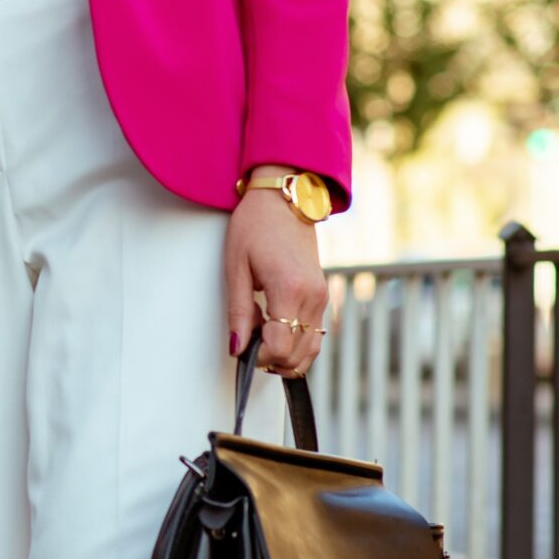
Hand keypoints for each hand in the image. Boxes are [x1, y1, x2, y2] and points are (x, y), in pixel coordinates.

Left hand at [224, 191, 328, 379]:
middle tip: (249, 340)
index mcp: (289, 289)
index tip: (244, 348)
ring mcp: (321, 296)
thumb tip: (237, 348)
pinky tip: (276, 329)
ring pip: (310, 349)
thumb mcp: (236, 269)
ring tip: (261, 335)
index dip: (259, 357)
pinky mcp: (322, 295)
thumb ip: (238, 313)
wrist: (283, 200)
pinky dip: (297, 342)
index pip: (280, 347)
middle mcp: (312, 296)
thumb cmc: (255, 226)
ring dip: (286, 354)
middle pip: (298, 355)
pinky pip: (315, 333)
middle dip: (271, 358)